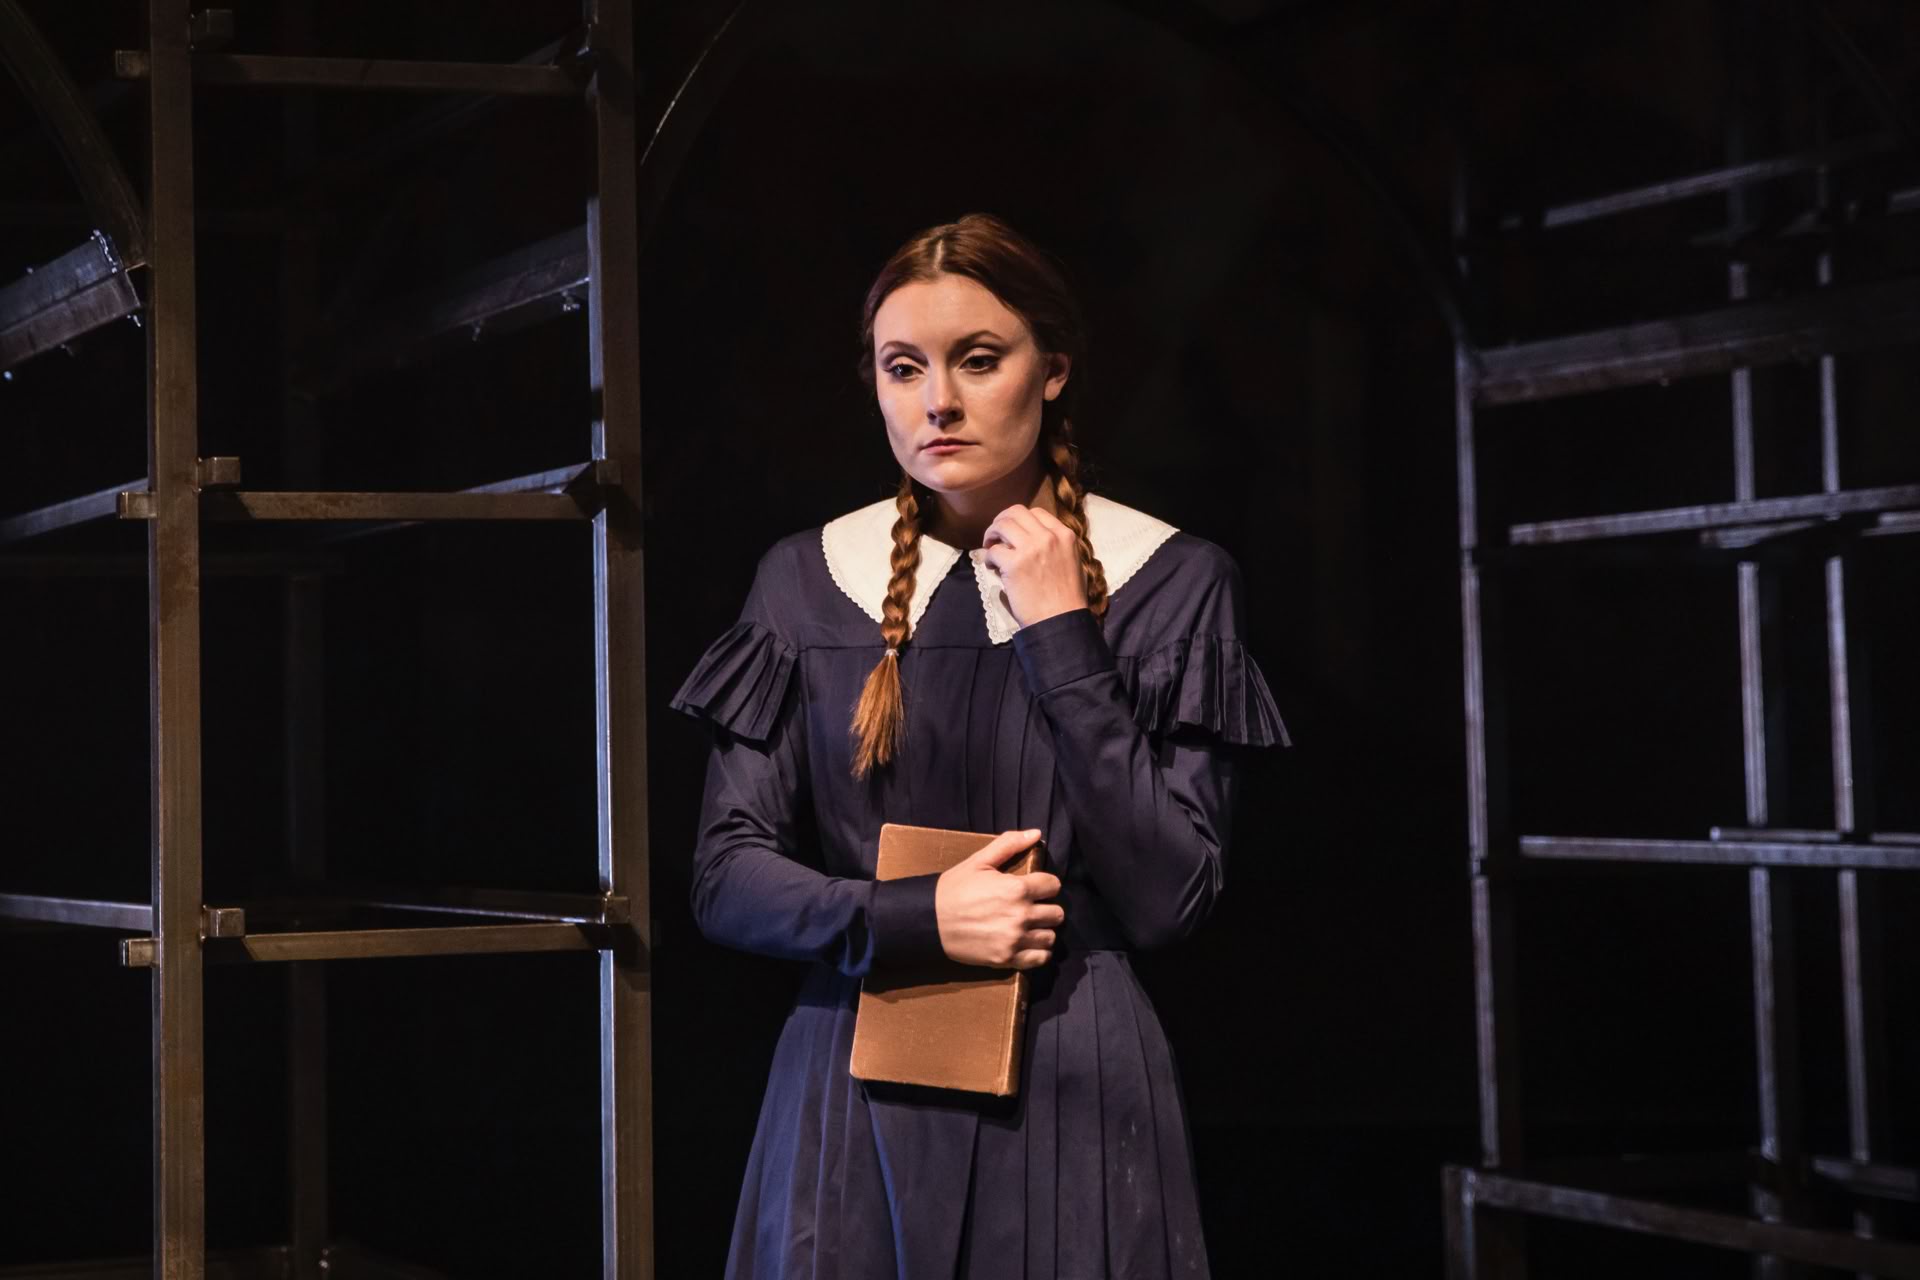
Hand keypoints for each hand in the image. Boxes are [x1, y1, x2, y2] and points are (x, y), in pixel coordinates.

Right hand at [934, 828, 1064, 969]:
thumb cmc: (954, 888)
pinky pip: (1040, 958)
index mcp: (1017, 889)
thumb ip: (1009, 844)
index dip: (1046, 884)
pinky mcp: (1007, 959)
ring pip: (1051, 937)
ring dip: (1043, 930)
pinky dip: (1038, 952)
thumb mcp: (978, 861)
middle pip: (1057, 913)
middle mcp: (1021, 915)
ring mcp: (1015, 940)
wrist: (929, 920)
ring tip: (1030, 926)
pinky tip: (1028, 943)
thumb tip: (1036, 833)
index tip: (1036, 887)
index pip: (1053, 885)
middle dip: (1046, 907)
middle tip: (1032, 907)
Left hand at [979, 505, 1087, 628]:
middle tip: (995, 535)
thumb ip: (1057, 546)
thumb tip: (1032, 540)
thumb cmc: (1068, 598)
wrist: (1061, 620)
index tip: (1013, 532)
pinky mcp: (1014, 564)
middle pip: (1016, 512)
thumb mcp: (1072, 562)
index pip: (1037, 512)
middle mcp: (1048, 537)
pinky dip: (989, 558)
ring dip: (991, 534)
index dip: (1020, 520)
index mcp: (1064, 535)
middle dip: (1002, 520)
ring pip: (1002, 524)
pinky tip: (992, 567)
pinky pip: (993, 551)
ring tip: (990, 547)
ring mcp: (1030, 549)